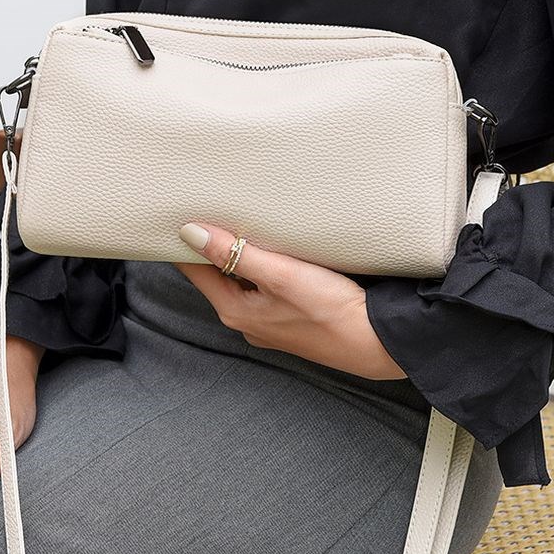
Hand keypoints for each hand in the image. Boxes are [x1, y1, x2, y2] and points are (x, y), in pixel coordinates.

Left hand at [173, 222, 406, 380]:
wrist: (375, 342)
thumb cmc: (330, 310)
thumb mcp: (280, 274)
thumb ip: (234, 253)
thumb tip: (188, 233)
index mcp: (235, 311)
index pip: (194, 271)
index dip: (184, 243)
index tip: (178, 215)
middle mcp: (246, 321)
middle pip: (216, 277)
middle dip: (211, 248)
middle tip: (208, 211)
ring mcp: (267, 325)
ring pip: (241, 284)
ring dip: (238, 259)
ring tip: (240, 227)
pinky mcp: (289, 322)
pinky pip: (262, 291)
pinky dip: (261, 271)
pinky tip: (273, 256)